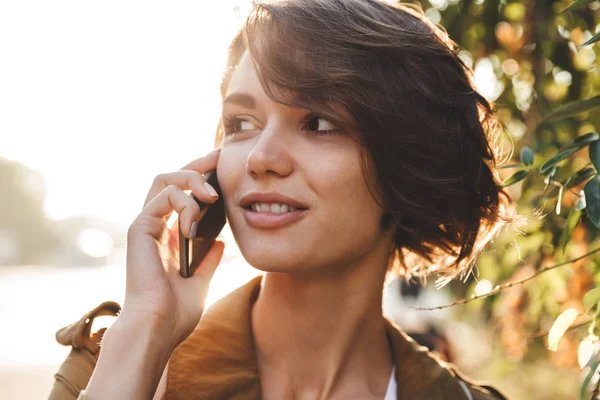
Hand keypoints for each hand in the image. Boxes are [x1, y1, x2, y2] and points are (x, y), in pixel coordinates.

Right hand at [121, 148, 224, 349]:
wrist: (158, 329)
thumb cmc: (175, 311)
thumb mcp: (200, 280)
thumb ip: (208, 260)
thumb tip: (221, 242)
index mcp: (167, 236)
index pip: (181, 195)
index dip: (200, 177)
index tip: (222, 168)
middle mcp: (154, 226)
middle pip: (171, 179)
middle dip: (197, 165)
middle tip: (219, 159)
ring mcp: (145, 225)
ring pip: (165, 180)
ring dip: (192, 180)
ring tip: (212, 195)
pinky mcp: (139, 228)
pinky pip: (163, 198)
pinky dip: (184, 204)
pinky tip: (195, 224)